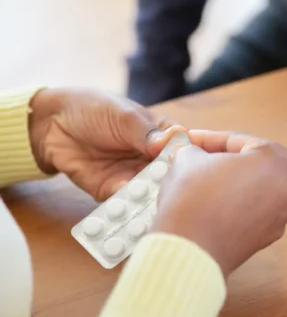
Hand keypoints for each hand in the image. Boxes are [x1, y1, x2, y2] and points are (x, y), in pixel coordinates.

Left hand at [28, 87, 184, 200]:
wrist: (53, 123)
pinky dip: (128, 207)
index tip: (202, 167)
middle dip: (175, 186)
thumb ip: (148, 134)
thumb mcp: (125, 116)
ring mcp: (134, 177)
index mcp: (163, 137)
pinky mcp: (112, 191)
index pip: (187, 150)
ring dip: (152, 200)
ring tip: (154, 203)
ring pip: (151, 194)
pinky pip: (125, 203)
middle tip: (178, 191)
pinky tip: (130, 206)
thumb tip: (171, 144)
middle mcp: (153, 161)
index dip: (197, 159)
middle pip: (172, 178)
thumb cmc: (95, 109)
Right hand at [154, 130, 286, 276]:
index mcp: (276, 160)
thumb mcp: (189, 157)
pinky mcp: (265, 240)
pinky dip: (230, 207)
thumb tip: (195, 155)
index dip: (207, 138)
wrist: (189, 249)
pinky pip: (247, 214)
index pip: (237, 141)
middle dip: (220, 161)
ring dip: (226, 184)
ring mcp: (280, 217)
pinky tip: (206, 206)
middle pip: (249, 165)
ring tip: (197, 182)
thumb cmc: (193, 195)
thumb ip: (197, 150)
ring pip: (250, 191)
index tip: (187, 140)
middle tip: (194, 159)